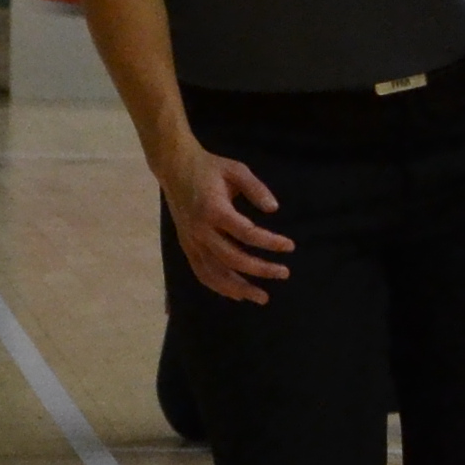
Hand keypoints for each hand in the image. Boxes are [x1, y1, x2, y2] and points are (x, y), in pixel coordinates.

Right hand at [160, 148, 290, 303]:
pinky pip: (201, 272)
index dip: (270, 242)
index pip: (246, 233)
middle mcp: (200, 230)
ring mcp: (191, 241)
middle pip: (232, 258)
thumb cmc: (209, 167)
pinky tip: (236, 294)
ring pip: (214, 272)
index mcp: (213, 210)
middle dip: (260, 269)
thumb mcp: (236, 170)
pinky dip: (218, 286)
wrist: (174, 168)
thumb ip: (256, 188)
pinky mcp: (186, 246)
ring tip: (261, 297)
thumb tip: (273, 208)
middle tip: (284, 273)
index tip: (290, 246)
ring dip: (238, 287)